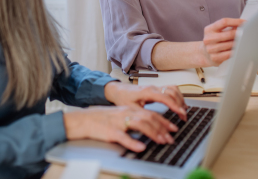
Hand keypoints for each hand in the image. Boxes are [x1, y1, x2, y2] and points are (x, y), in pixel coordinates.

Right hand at [63, 106, 178, 151]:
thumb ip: (136, 119)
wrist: (84, 120)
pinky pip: (123, 137)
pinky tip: (141, 147)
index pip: (151, 113)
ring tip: (161, 141)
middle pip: (148, 118)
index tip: (173, 128)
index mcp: (129, 110)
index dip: (164, 121)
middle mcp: (126, 113)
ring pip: (139, 124)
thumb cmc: (103, 119)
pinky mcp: (110, 131)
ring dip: (153, 133)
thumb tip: (152, 126)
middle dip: (162, 128)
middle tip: (171, 137)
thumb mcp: (121, 116)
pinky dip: (133, 142)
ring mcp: (119, 122)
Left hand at [104, 82, 186, 120]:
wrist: (118, 91)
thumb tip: (155, 122)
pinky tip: (179, 104)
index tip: (181, 113)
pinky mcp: (156, 89)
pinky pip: (171, 89)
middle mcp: (153, 87)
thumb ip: (144, 114)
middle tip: (184, 117)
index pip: (165, 97)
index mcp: (147, 91)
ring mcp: (155, 87)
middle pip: (172, 92)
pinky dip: (177, 96)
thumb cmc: (123, 98)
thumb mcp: (132, 109)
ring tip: (183, 112)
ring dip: (180, 99)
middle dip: (180, 104)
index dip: (175, 105)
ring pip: (173, 89)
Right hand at [201, 18, 244, 65]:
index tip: (244, 22)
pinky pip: (229, 54)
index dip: (236, 21)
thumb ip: (228, 27)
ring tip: (241, 42)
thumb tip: (242, 24)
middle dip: (240, 33)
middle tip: (246, 33)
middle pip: (229, 33)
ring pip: (231, 44)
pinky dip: (235, 51)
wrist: (204, 54)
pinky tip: (237, 49)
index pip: (224, 22)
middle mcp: (208, 39)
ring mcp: (211, 49)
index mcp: (209, 29)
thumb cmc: (214, 41)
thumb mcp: (217, 31)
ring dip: (238, 43)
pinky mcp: (214, 58)